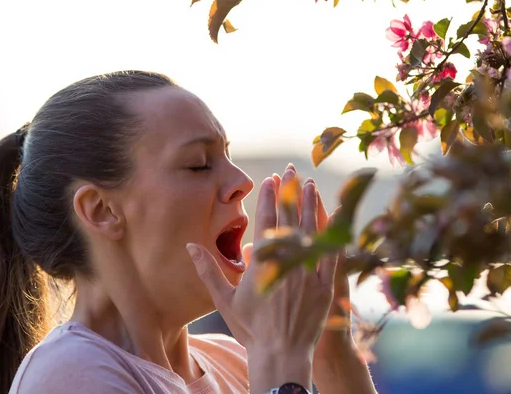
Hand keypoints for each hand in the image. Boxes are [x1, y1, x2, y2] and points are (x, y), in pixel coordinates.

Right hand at [186, 164, 336, 357]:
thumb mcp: (224, 299)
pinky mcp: (325, 284)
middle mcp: (286, 262)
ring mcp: (308, 272)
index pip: (266, 221)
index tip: (269, 179)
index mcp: (262, 263)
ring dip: (310, 204)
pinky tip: (333, 215)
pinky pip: (331, 253)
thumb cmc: (250, 328)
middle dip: (289, 191)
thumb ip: (207, 269)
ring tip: (308, 184)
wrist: (281, 354)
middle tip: (290, 169)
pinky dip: (332, 233)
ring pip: (311, 230)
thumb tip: (190, 246)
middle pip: (289, 219)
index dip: (268, 197)